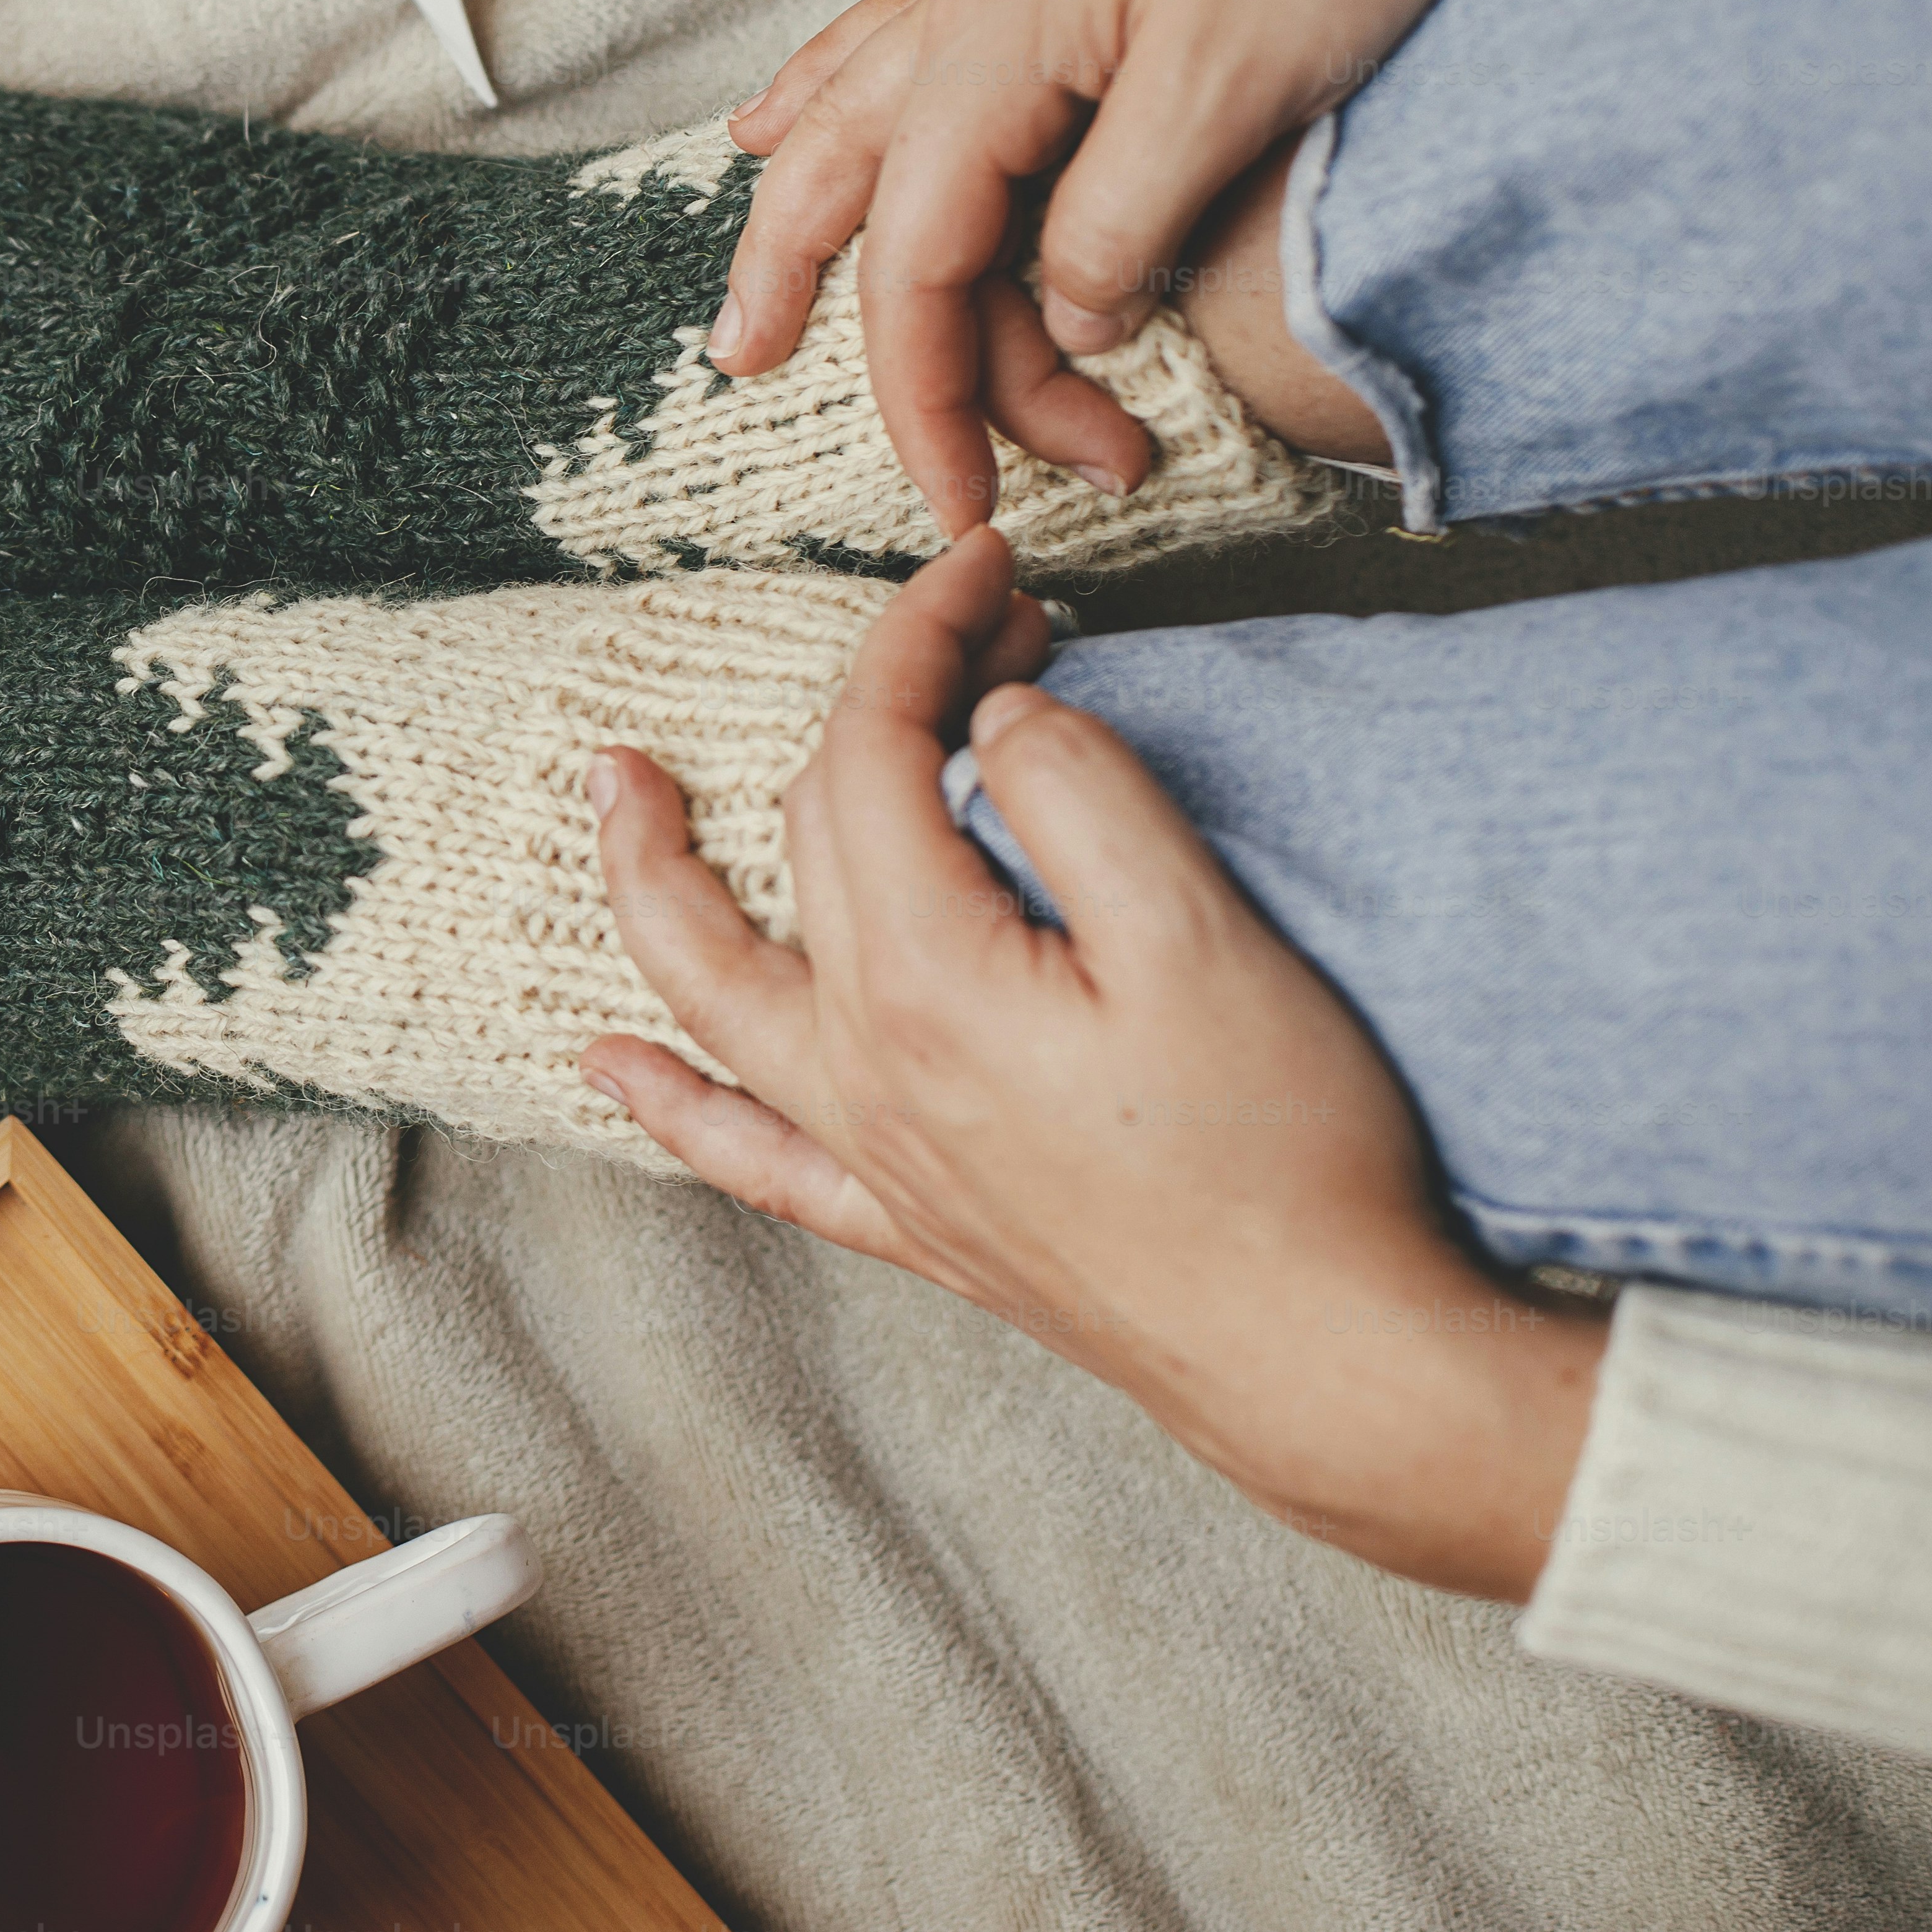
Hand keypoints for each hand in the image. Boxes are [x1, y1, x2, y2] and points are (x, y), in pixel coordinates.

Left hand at [577, 534, 1603, 1601]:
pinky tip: (608, 1065)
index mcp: (926, 976)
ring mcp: (875, 1151)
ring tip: (611, 788)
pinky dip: (670, 1099)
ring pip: (714, 986)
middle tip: (969, 635)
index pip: (875, 753)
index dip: (922, 639)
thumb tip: (995, 722)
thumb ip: (1083, 797)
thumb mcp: (1205, 936)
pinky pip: (748, 1152)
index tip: (990, 573)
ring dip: (654, 878)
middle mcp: (865, 1065)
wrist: (1324, 1358)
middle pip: (813, 833)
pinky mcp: (912, 1222)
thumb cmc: (1283, 1151)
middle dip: (874, 707)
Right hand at [708, 0, 1600, 534]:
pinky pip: (887, 44)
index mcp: (994, 53)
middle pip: (841, 192)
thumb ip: (1123, 222)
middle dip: (799, 307)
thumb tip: (1069, 322)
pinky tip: (781, 114)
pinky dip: (825, 99)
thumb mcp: (1232, 87)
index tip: (971, 507)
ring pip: (843, 116)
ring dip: (787, 215)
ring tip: (744, 295)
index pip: (918, 272)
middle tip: (762, 395)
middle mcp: (968, 11)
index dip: (932, 403)